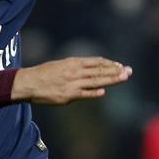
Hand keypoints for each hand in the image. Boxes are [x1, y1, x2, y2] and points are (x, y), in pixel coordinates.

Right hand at [11, 56, 130, 104]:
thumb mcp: (62, 64)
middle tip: (129, 71)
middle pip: (99, 71)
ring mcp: (72, 84)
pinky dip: (93, 93)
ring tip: (123, 78)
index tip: (120, 66)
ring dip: (110, 80)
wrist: (29, 83)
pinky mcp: (67, 95)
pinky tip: (103, 92)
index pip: (96, 62)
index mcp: (73, 63)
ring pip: (95, 81)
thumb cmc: (45, 74)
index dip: (110, 64)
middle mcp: (75, 72)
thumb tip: (92, 69)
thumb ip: (77, 67)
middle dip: (115, 71)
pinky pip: (83, 94)